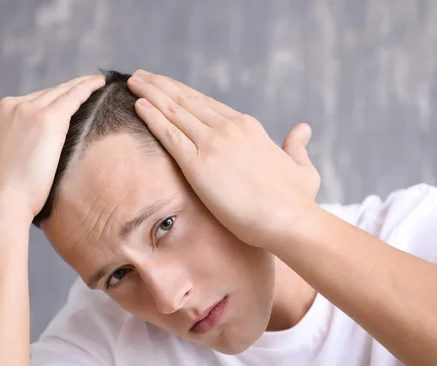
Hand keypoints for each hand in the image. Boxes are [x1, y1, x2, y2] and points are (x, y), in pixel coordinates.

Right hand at [0, 75, 104, 222]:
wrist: (0, 204)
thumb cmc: (2, 195)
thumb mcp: (1, 159)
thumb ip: (14, 143)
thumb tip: (35, 147)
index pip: (24, 103)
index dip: (46, 102)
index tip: (61, 98)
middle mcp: (5, 105)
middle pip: (43, 95)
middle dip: (64, 91)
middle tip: (85, 85)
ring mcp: (25, 109)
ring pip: (59, 93)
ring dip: (79, 87)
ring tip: (95, 83)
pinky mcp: (47, 119)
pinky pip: (72, 97)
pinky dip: (87, 88)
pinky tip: (99, 84)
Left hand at [127, 70, 320, 247]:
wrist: (290, 219)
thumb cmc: (297, 199)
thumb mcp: (302, 166)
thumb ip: (297, 145)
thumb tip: (303, 129)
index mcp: (248, 126)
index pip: (206, 103)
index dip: (183, 93)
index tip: (166, 86)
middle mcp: (228, 128)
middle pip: (186, 100)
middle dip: (161, 86)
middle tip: (140, 76)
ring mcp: (212, 143)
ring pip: (174, 111)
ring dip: (150, 94)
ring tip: (133, 82)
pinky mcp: (198, 165)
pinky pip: (169, 134)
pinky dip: (152, 118)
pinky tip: (138, 106)